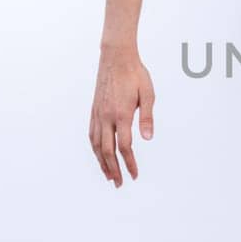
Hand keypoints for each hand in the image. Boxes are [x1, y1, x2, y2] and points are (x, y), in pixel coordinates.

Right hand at [89, 46, 154, 186]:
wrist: (115, 57)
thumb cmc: (135, 74)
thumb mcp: (148, 94)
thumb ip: (148, 117)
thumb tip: (148, 138)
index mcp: (122, 114)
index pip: (125, 146)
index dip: (130, 163)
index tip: (134, 175)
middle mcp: (107, 117)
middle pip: (107, 151)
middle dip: (114, 169)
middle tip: (119, 184)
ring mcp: (98, 114)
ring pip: (96, 145)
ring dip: (102, 162)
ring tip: (108, 176)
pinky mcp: (94, 110)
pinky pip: (91, 134)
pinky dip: (94, 149)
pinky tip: (98, 155)